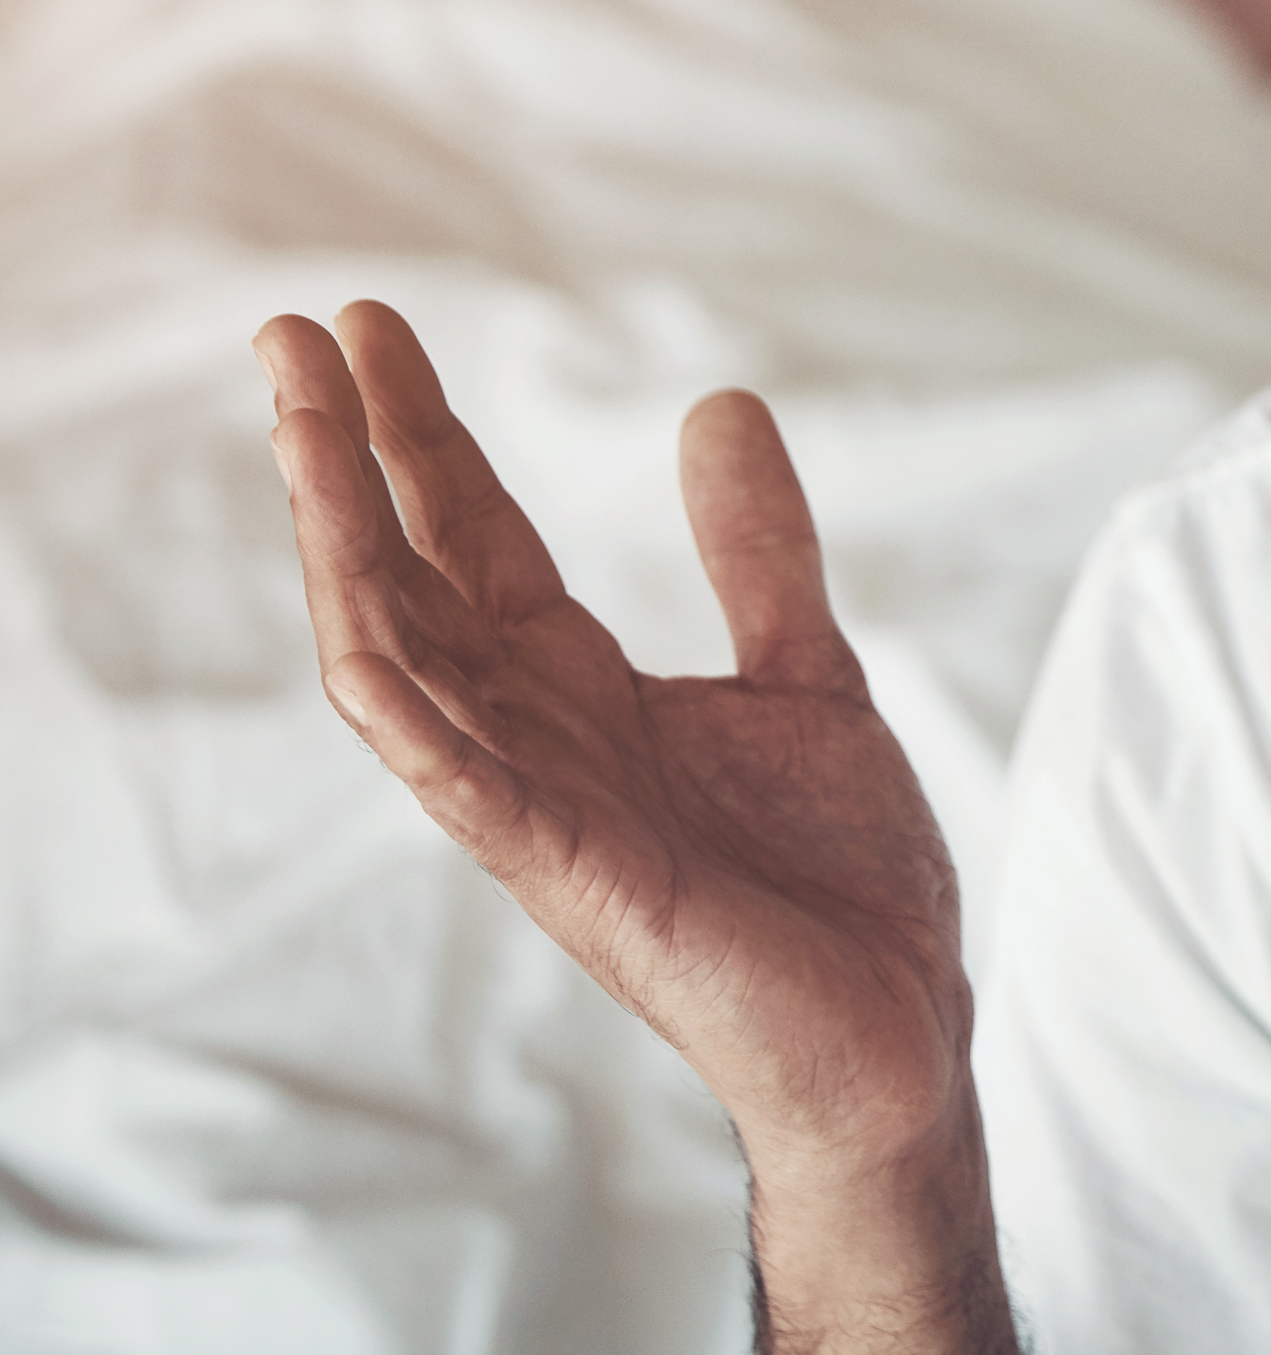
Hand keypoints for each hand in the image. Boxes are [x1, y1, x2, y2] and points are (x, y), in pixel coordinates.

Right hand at [262, 302, 967, 1182]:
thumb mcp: (809, 676)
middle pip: (410, 575)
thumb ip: (758, 554)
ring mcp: (541, 809)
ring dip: (346, 553)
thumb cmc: (838, 881)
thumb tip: (719, 404)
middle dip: (346, 460)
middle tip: (289, 333)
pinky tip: (362, 646)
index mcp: (586, 692)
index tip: (365, 325)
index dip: (419, 433)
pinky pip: (466, 790)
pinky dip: (414, 720)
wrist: (898, 1028)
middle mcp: (538, 740)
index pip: (474, 537)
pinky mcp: (576, 877)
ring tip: (303, 435)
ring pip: (404, 664)